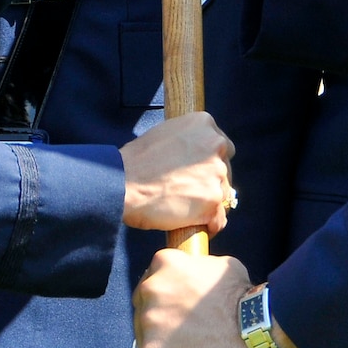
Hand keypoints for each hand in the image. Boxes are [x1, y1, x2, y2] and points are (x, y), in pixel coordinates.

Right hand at [119, 110, 234, 233]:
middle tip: (188, 192)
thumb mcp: (166, 134)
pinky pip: (219, 218)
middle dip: (211, 182)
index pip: (222, 146)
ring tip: (185, 208)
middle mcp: (215, 144)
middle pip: (226, 170)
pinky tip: (194, 224)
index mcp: (204, 123)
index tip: (196, 172)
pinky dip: (209, 224)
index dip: (209, 162)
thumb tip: (199, 156)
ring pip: (223, 194)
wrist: (122, 184)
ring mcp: (216, 173)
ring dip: (208, 203)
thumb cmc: (136, 162)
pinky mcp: (212, 200)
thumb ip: (189, 141)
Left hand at [133, 251, 270, 347]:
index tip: (180, 316)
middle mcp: (150, 291)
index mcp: (163, 264)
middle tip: (188, 339)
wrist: (257, 332)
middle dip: (161, 329)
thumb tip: (190, 278)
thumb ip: (194, 269)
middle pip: (143, 317)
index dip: (166, 305)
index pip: (150, 288)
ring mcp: (148, 327)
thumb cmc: (244, 300)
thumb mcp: (219, 266)